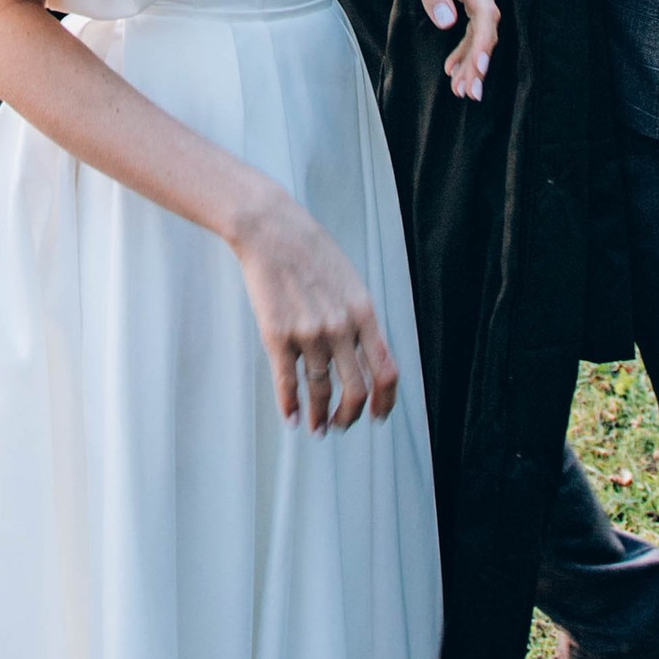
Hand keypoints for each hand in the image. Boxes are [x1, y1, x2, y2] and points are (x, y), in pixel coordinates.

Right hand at [232, 193, 399, 430]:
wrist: (271, 231)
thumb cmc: (311, 252)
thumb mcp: (350, 283)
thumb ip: (359, 319)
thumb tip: (366, 357)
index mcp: (364, 313)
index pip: (386, 370)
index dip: (384, 401)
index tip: (377, 415)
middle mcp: (341, 327)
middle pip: (356, 389)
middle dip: (350, 415)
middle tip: (340, 424)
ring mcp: (309, 333)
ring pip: (321, 389)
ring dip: (319, 416)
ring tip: (316, 427)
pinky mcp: (278, 336)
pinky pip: (288, 382)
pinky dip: (291, 406)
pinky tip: (291, 418)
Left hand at [386, 0, 499, 101]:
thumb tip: (448, 24)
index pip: (486, 14)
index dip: (484, 44)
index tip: (479, 70)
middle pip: (487, 29)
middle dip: (479, 63)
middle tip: (468, 93)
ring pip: (481, 33)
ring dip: (471, 62)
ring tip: (459, 90)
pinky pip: (472, 29)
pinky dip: (464, 50)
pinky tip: (452, 70)